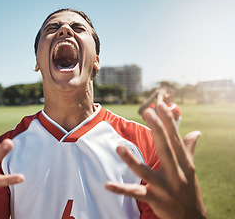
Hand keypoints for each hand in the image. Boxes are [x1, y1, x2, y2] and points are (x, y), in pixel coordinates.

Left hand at [105, 102, 206, 218]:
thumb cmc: (189, 190)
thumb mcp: (190, 169)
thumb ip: (189, 149)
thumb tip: (195, 132)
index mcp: (183, 163)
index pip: (175, 138)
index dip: (168, 121)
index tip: (160, 105)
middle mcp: (176, 173)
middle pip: (165, 148)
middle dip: (157, 129)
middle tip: (148, 110)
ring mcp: (165, 187)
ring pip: (146, 171)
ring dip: (131, 160)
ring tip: (119, 146)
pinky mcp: (155, 199)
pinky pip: (136, 193)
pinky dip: (121, 189)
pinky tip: (107, 184)